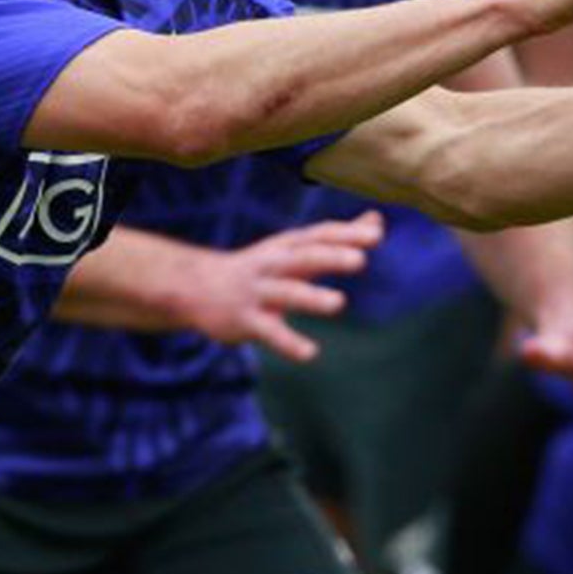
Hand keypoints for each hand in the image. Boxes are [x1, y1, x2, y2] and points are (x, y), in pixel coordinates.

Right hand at [190, 212, 384, 360]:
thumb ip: (337, 238)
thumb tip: (378, 220)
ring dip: (311, 297)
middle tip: (360, 260)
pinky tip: (310, 353)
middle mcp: (273, 264)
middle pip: (304, 257)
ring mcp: (258, 292)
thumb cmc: (260, 268)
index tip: (376, 235)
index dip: (346, 234)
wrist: (194, 286)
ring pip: (286, 293)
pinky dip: (289, 343)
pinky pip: (269, 332)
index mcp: (287, 246)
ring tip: (338, 303)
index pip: (319, 235)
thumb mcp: (294, 248)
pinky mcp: (245, 320)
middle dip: (330, 257)